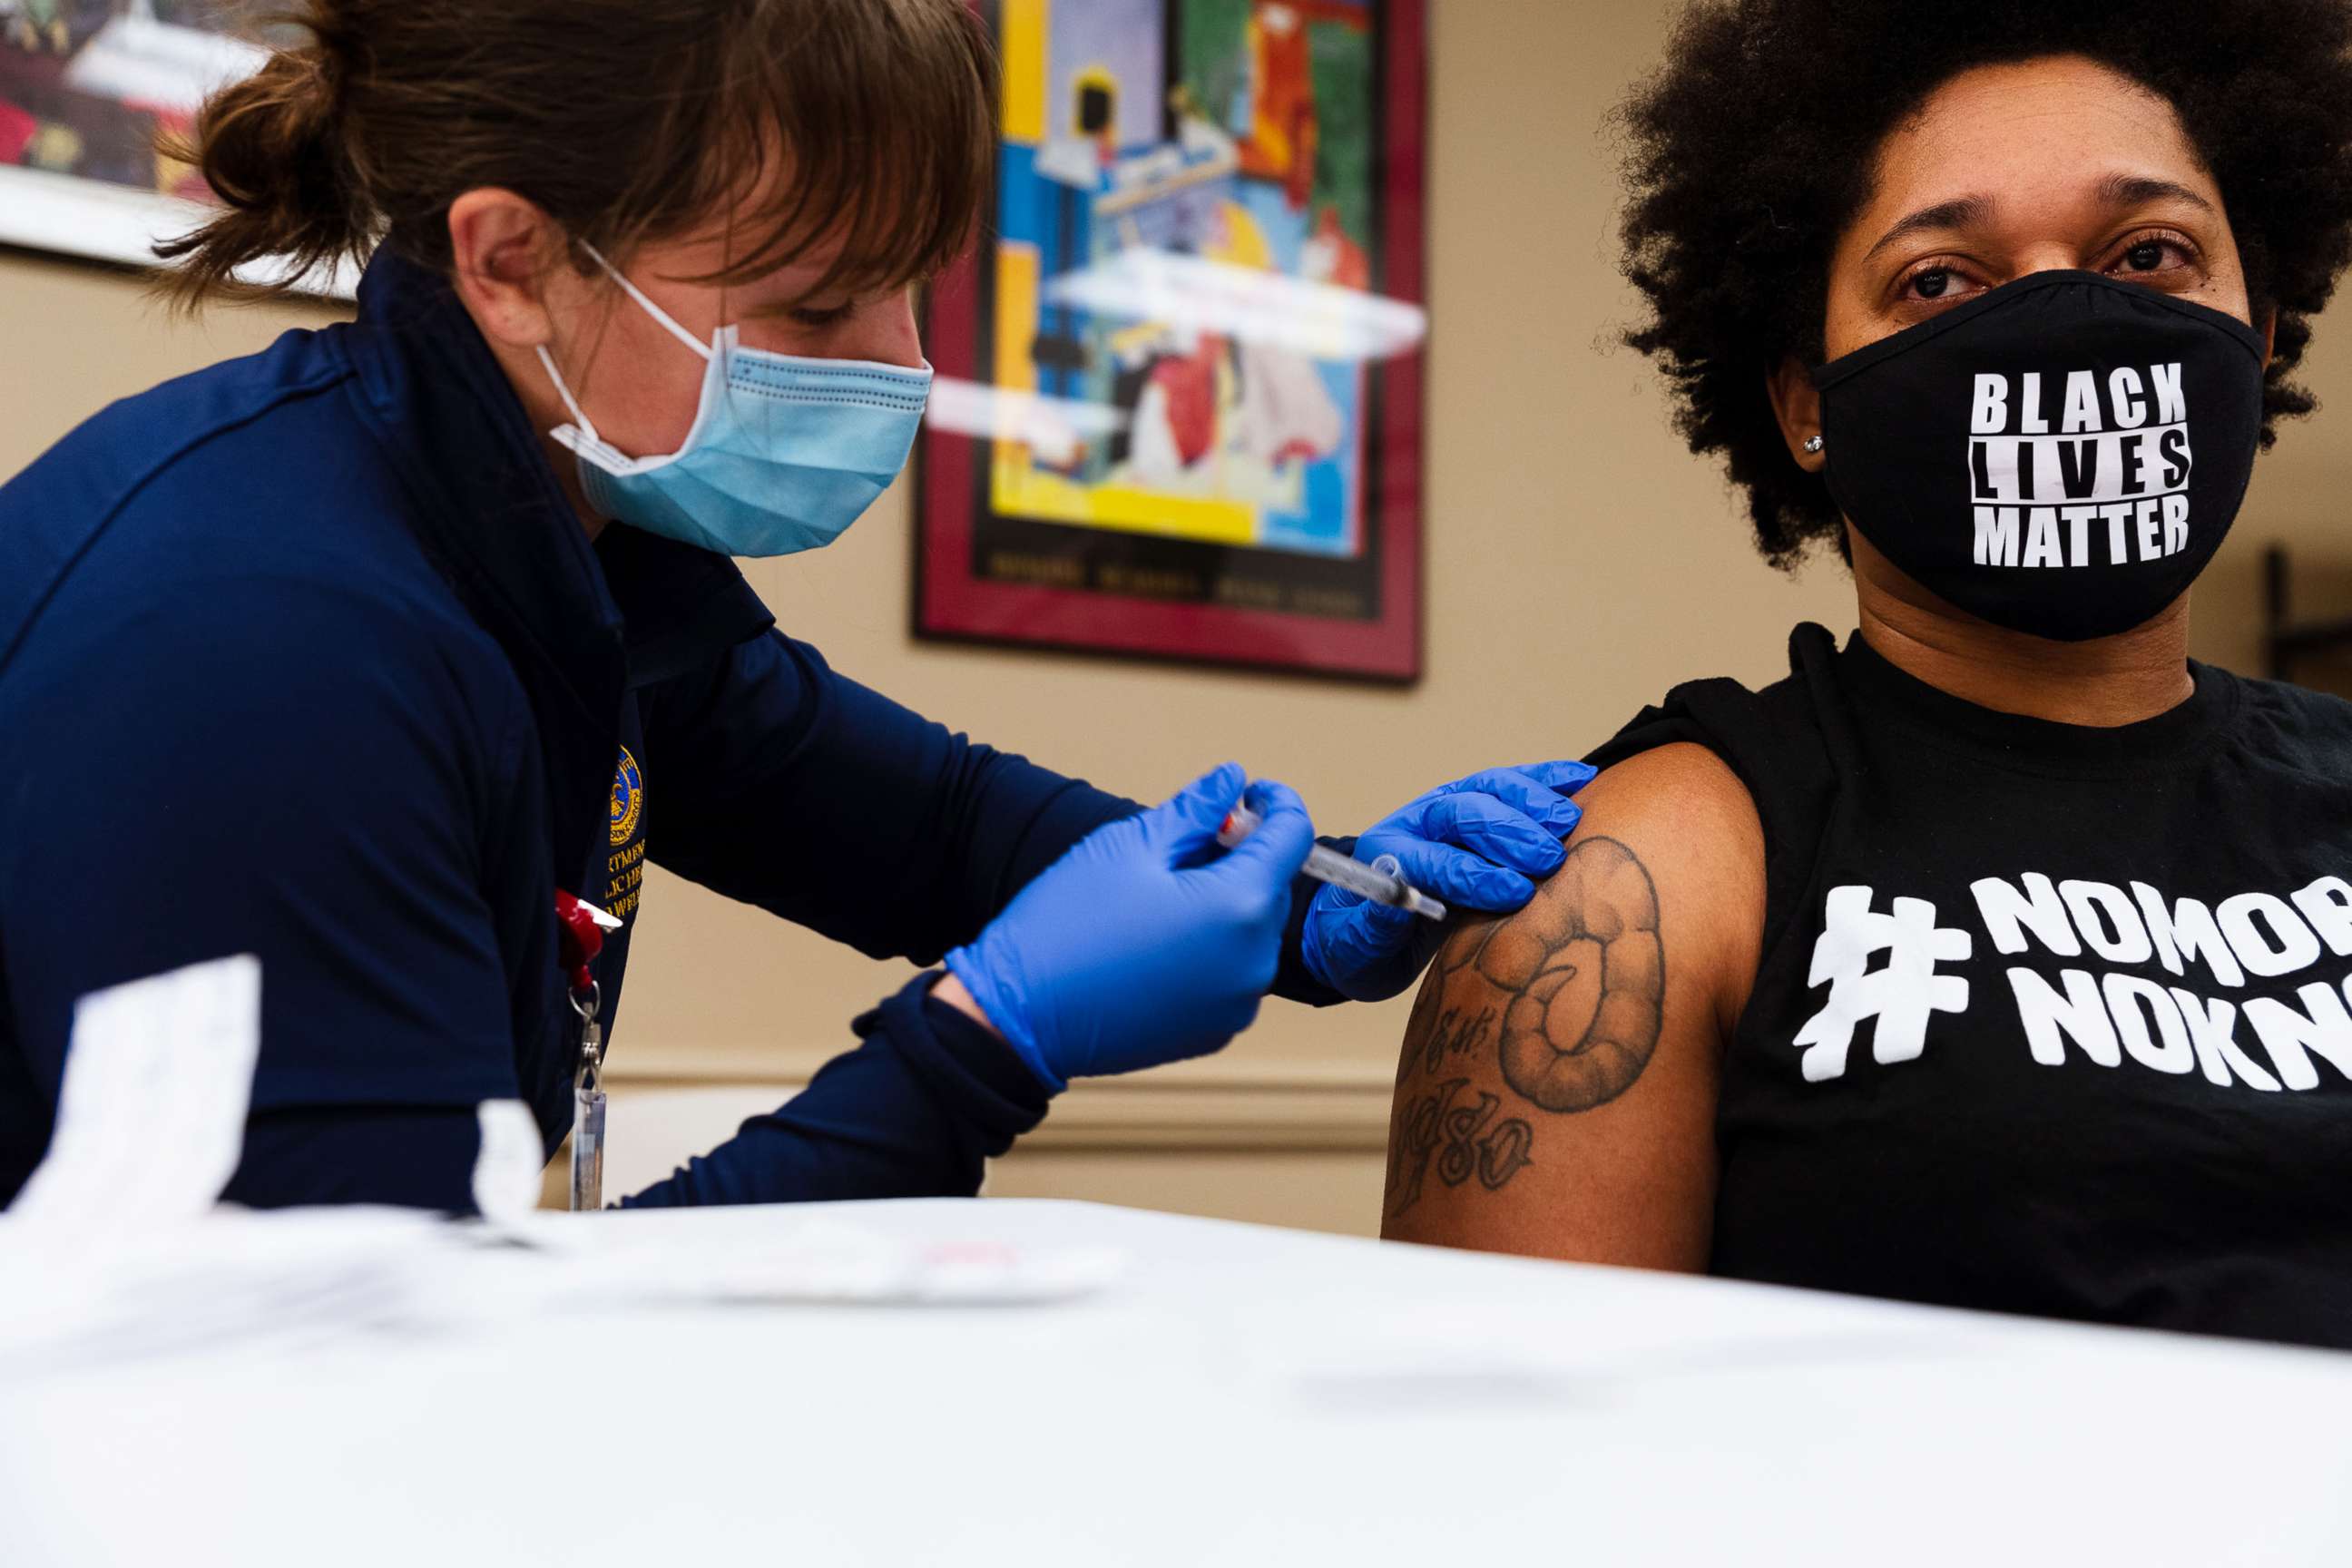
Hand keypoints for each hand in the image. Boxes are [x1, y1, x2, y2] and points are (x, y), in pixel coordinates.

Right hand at [945, 763, 1314, 1088]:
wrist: (1021, 1018)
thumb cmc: (1068, 924)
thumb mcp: (1129, 846)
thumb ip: (1195, 809)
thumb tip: (1232, 780)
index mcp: (1239, 905)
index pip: (1292, 835)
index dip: (1274, 802)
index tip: (1246, 794)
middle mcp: (1254, 961)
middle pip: (1270, 886)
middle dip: (1238, 857)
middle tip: (1178, 846)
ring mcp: (1238, 1004)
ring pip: (1249, 932)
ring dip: (1221, 905)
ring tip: (1156, 900)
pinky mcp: (1215, 1031)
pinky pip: (1230, 973)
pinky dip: (1208, 950)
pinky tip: (1154, 943)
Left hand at [1302, 760, 1596, 1000]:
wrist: (1366, 931)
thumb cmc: (1366, 946)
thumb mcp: (1360, 948)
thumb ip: (1376, 924)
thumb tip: (1396, 895)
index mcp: (1385, 857)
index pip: (1432, 858)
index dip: (1475, 874)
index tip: (1516, 893)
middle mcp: (1416, 825)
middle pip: (1462, 811)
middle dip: (1508, 832)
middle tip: (1550, 859)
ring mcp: (1448, 811)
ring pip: (1488, 788)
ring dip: (1531, 800)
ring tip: (1570, 821)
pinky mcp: (1477, 809)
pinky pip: (1510, 786)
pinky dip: (1546, 780)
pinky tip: (1581, 780)